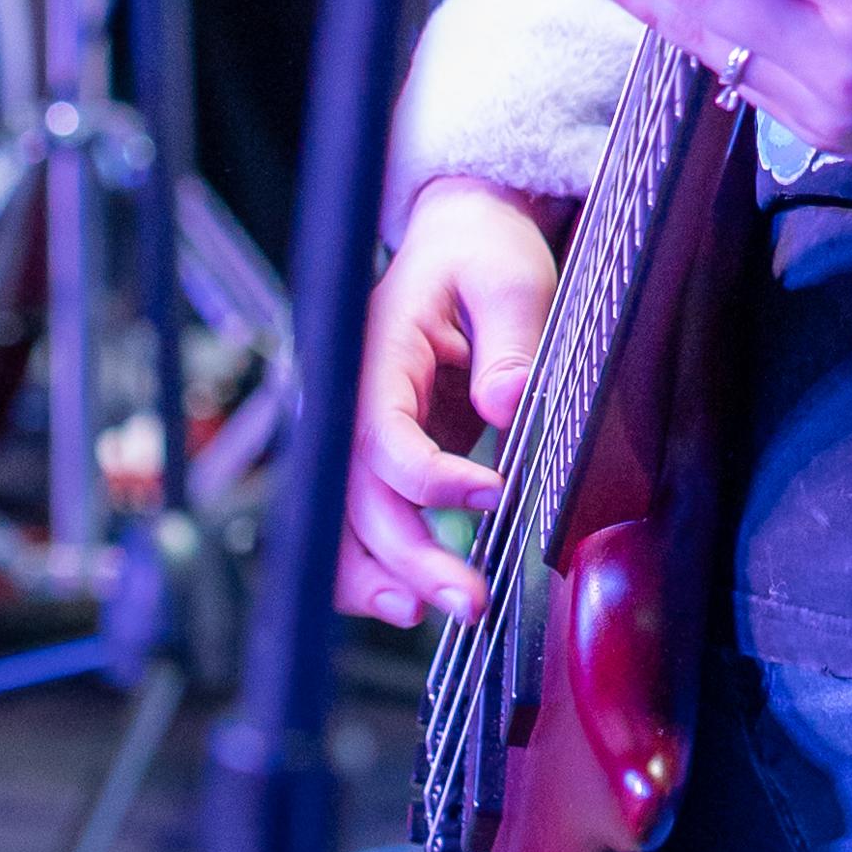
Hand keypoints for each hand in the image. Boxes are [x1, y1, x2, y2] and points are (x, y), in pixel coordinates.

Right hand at [340, 178, 557, 623]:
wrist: (460, 240)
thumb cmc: (481, 252)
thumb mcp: (509, 276)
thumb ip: (510, 340)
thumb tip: (508, 402)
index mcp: (376, 351)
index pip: (381, 435)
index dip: (431, 478)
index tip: (495, 494)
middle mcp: (352, 397)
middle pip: (358, 495)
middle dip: (408, 556)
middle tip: (469, 599)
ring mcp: (359, 429)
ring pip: (342, 521)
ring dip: (382, 575)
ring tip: (435, 612)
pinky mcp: (380, 454)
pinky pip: (360, 519)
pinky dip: (377, 564)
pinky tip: (410, 598)